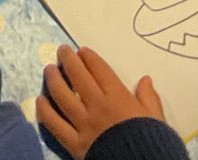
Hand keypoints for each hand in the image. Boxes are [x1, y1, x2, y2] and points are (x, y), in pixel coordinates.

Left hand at [38, 46, 165, 159]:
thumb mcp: (157, 121)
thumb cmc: (154, 146)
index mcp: (119, 99)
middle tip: (62, 50)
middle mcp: (98, 107)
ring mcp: (84, 125)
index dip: (88, 57)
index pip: (98, 70)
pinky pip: (54, 123)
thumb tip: (145, 79)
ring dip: (53, 79)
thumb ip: (149, 99)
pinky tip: (40, 100)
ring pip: (62, 95)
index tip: (81, 51)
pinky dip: (45, 110)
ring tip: (49, 69)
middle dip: (68, 59)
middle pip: (77, 76)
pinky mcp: (75, 143)